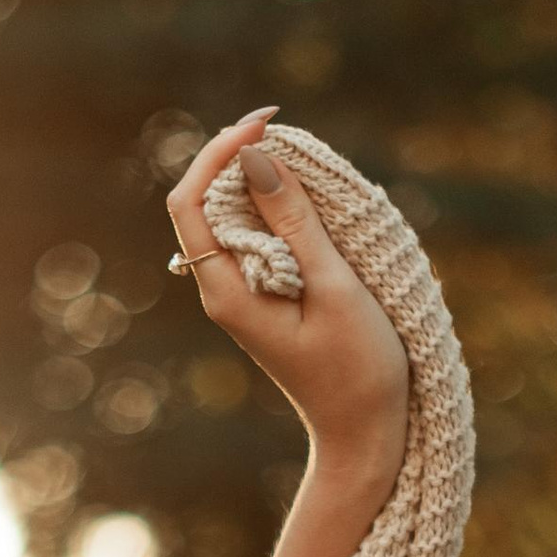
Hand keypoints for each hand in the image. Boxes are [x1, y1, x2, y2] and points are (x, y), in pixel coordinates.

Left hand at [166, 111, 410, 477]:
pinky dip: (283, 208)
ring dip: (266, 180)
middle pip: (208, 199)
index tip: (265, 124)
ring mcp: (243, 291)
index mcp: (227, 291)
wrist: (366, 432)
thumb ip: (295, 222)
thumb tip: (257, 160)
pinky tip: (317, 201)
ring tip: (310, 164)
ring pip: (236, 214)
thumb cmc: (357, 368)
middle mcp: (223, 288)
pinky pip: (262, 235)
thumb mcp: (333, 286)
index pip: (191, 201)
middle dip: (243, 158)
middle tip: (291, 132)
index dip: (218, 152)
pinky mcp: (266, 293)